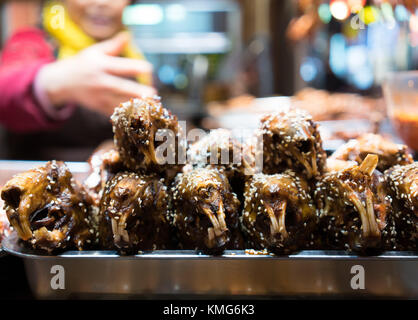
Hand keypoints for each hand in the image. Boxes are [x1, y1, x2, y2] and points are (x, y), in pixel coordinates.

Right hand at [37, 32, 155, 115]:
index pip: (122, 67)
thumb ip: (113, 46)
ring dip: (136, 105)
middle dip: (138, 92)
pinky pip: (116, 112)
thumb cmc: (83, 64)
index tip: (149, 69)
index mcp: (101, 66)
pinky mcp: (99, 108)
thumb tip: (128, 35)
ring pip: (120, 103)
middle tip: (153, 93)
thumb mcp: (95, 52)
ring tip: (150, 104)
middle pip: (121, 88)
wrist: (62, 82)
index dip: (137, 68)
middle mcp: (100, 82)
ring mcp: (99, 97)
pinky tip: (140, 113)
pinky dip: (128, 114)